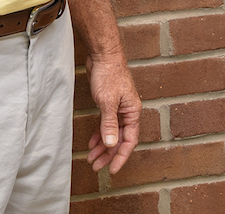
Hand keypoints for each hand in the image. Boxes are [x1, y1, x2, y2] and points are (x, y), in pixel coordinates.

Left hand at [85, 54, 141, 173]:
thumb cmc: (109, 74)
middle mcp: (128, 112)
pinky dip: (100, 134)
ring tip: (91, 158)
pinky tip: (92, 142)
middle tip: (96, 167)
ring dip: (103, 146)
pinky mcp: (109, 104)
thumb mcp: (107, 102)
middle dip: (108, 154)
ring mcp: (119, 108)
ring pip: (112, 133)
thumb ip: (109, 124)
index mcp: (133, 112)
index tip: (112, 169)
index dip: (121, 156)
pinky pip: (106, 125)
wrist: (103, 55)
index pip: (130, 140)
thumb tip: (110, 144)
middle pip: (120, 139)